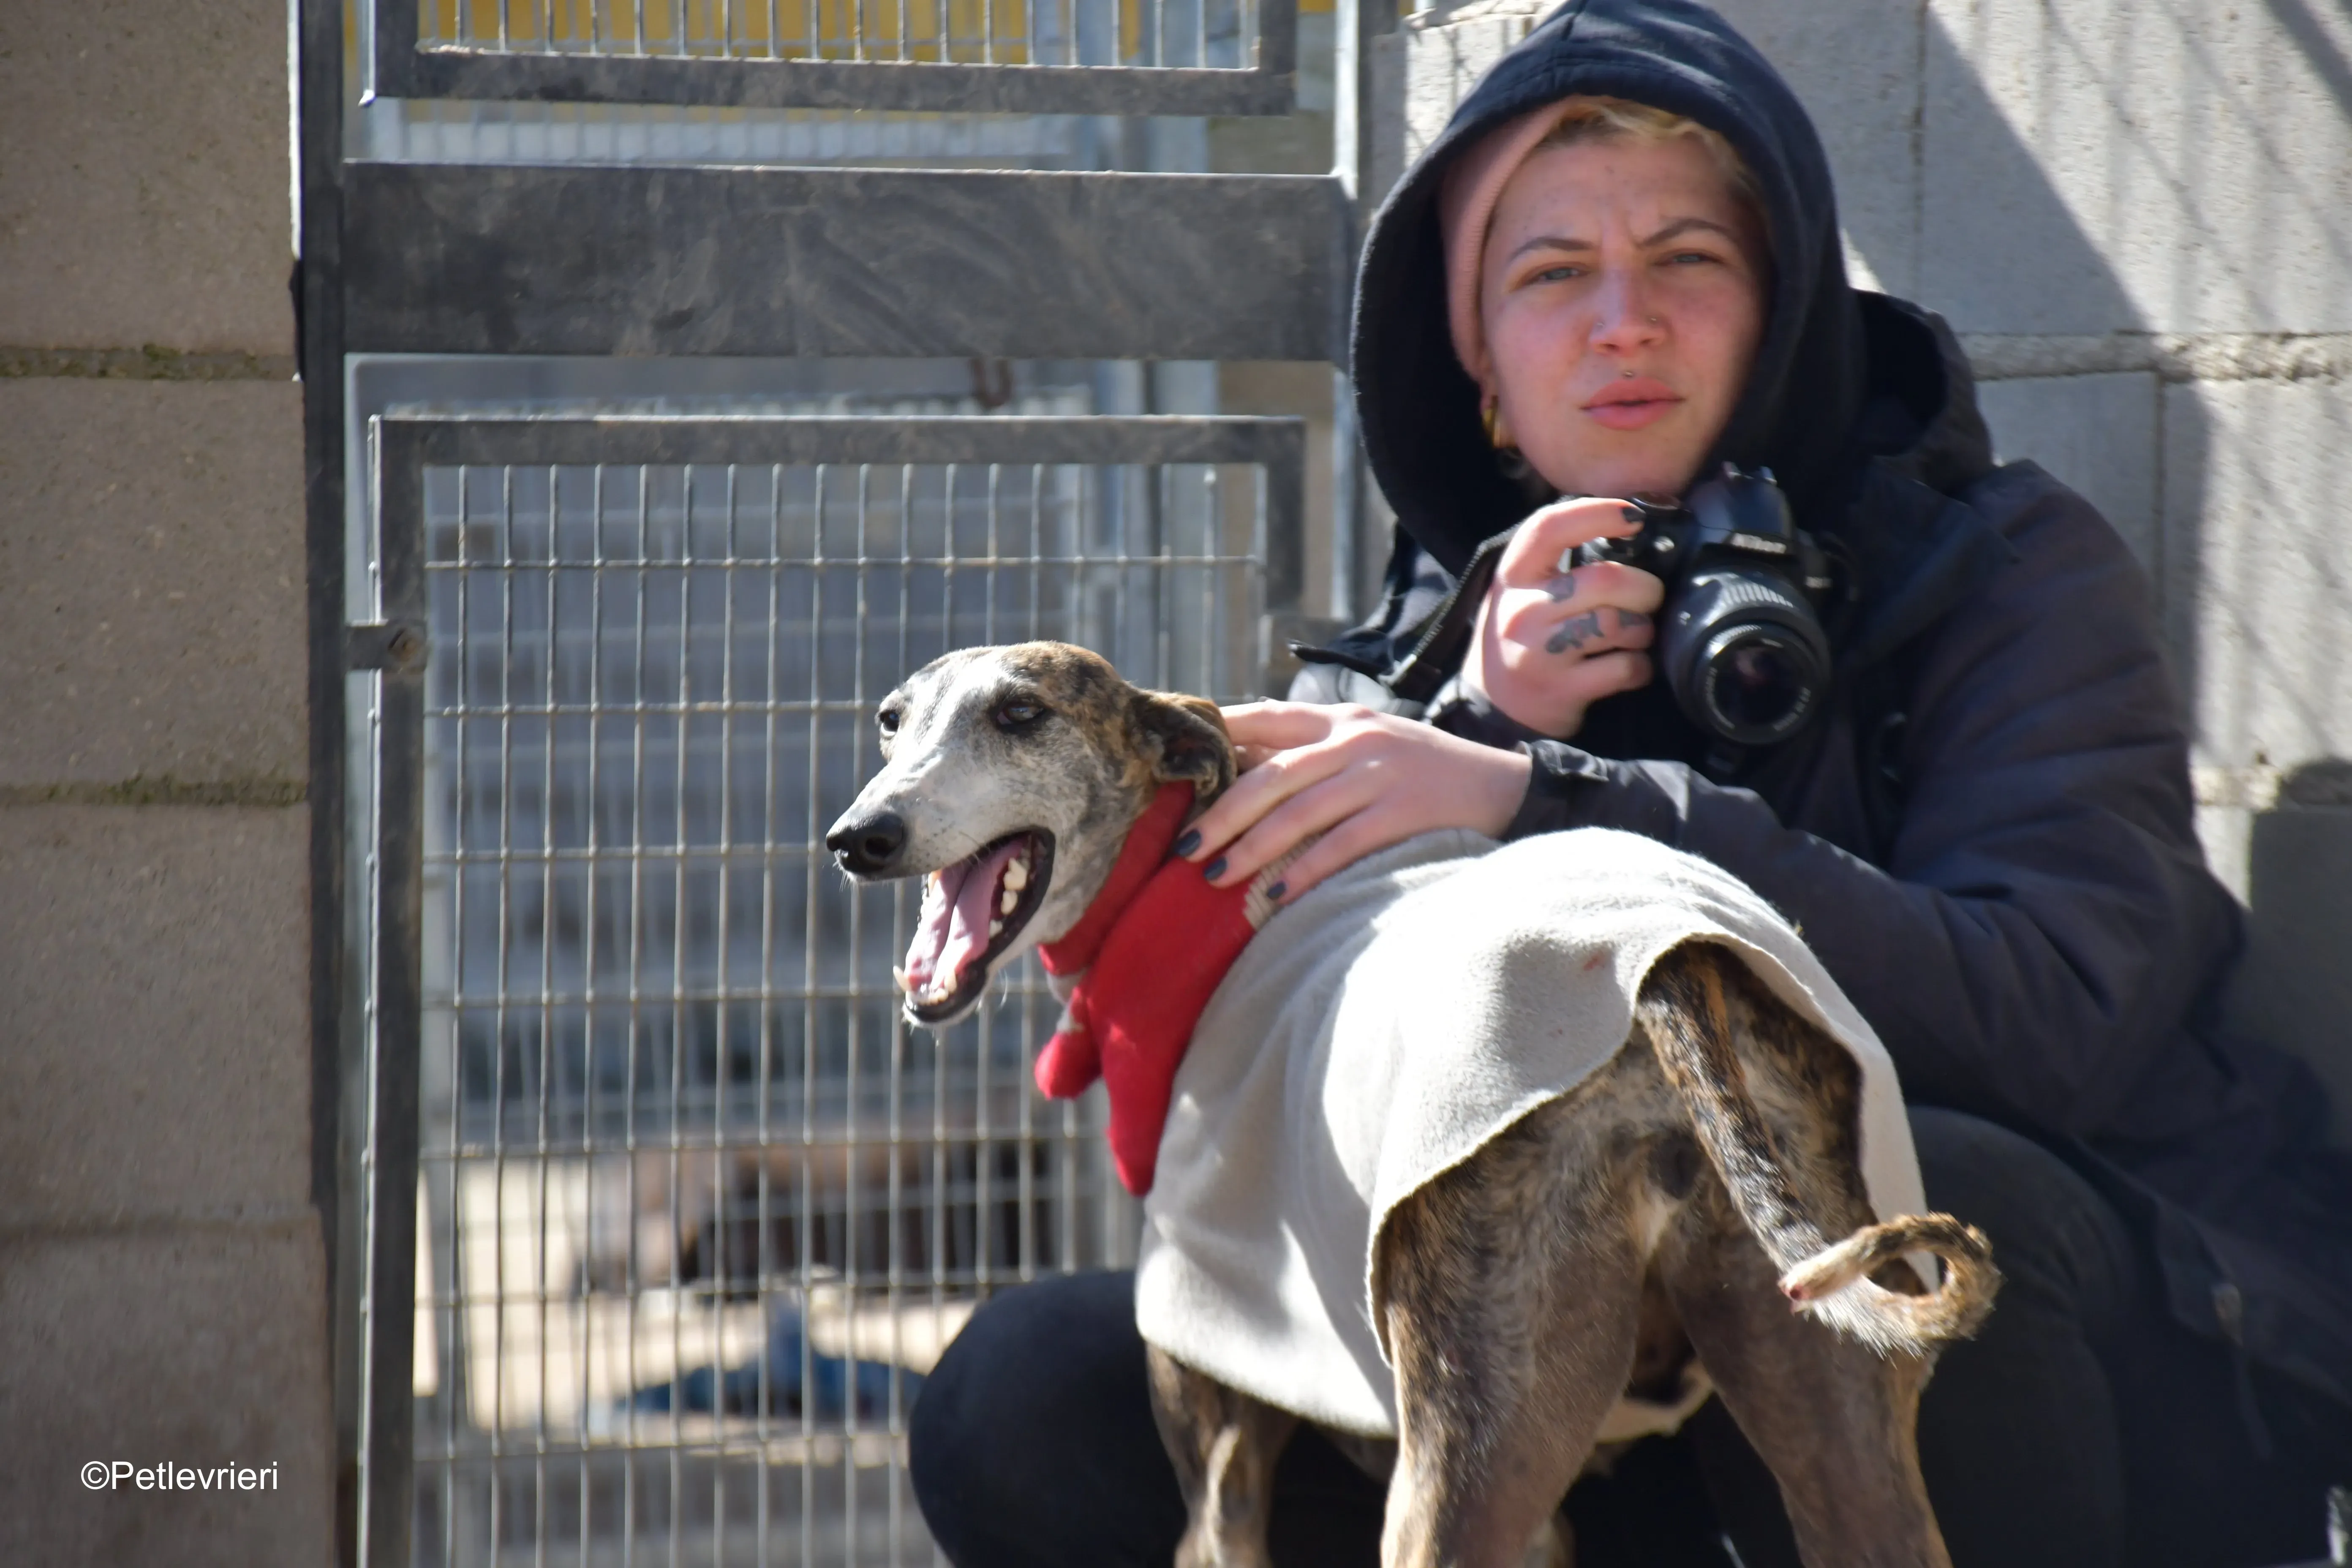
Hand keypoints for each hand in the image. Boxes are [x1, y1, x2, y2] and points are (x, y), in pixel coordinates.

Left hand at [1178, 701, 1532, 903]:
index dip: (1218, 735)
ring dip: (1251, 846)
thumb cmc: (1420, 772)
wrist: (1502, 786)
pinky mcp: (1401, 812)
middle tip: (1184, 846)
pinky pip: (1340, 845)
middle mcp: (1355, 738)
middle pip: (1271, 773)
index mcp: (1340, 717)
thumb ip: (1312, 753)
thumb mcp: (1367, 745)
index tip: (1174, 761)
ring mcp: (1379, 774)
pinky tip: (1275, 894)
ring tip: (1215, 875)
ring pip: (1298, 811)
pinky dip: (1304, 870)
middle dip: (1221, 812)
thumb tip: (1239, 774)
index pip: (1266, 717)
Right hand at [1465, 496, 1665, 737]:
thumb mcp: (1522, 593)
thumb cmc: (1521, 639)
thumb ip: (1557, 564)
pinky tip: (1630, 668)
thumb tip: (1626, 528)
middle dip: (1645, 589)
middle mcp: (1521, 611)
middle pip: (1605, 580)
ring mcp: (1540, 653)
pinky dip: (1640, 667)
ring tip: (1636, 634)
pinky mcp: (1561, 690)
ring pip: (1618, 623)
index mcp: (1512, 577)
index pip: (1550, 528)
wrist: (1491, 710)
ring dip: (1643, 628)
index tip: (1633, 517)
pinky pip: (1624, 667)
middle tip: (1649, 598)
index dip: (1596, 513)